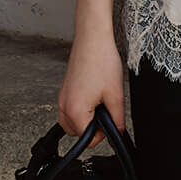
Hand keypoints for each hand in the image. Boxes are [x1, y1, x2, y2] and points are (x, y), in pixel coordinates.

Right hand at [58, 30, 125, 145]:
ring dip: (86, 119)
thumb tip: (117, 132)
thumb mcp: (116, 95)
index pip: (88, 140)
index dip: (103, 133)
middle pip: (78, 133)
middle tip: (106, 109)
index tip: (110, 121)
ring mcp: (62, 98)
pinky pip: (70, 110)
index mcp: (75, 111)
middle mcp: (64, 106)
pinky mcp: (64, 91)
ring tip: (99, 102)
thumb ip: (117, 119)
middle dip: (94, 126)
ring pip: (72, 122)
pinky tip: (93, 96)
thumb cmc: (101, 61)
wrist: (92, 39)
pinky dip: (81, 109)